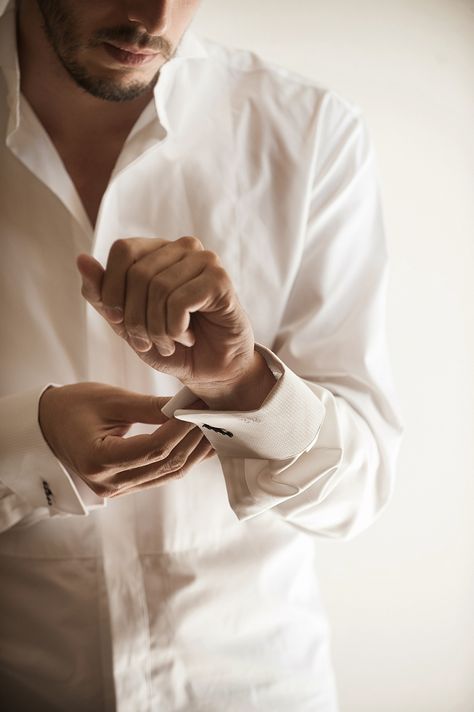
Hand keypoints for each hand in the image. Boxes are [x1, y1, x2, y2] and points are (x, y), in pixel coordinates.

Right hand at [39, 382, 213, 497]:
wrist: (48, 425)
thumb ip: (149, 406)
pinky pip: (160, 475)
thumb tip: (187, 406)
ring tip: (215, 429)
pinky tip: (200, 443)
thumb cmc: (73, 406)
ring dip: (194, 453)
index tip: (200, 408)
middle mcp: (108, 483)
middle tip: (216, 416)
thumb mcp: (110, 400)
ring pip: (167, 474)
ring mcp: (117, 490)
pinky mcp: (124, 487)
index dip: (182, 429)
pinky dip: (182, 459)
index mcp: (98, 460)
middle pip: (165, 465)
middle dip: (194, 440)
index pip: (153, 449)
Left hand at [76, 237, 272, 407]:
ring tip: (170, 343)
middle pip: (139, 273)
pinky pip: (181, 301)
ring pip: (159, 288)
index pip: (123, 250)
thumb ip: (101, 293)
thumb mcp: (125, 322)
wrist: (210, 371)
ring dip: (157, 329)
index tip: (119, 320)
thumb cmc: (171, 343)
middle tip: (149, 341)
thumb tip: (81, 260)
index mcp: (158, 250)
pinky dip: (176, 330)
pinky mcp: (220, 280)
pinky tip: (188, 337)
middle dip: (136, 318)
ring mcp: (205, 261)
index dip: (113, 289)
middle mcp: (183, 247)